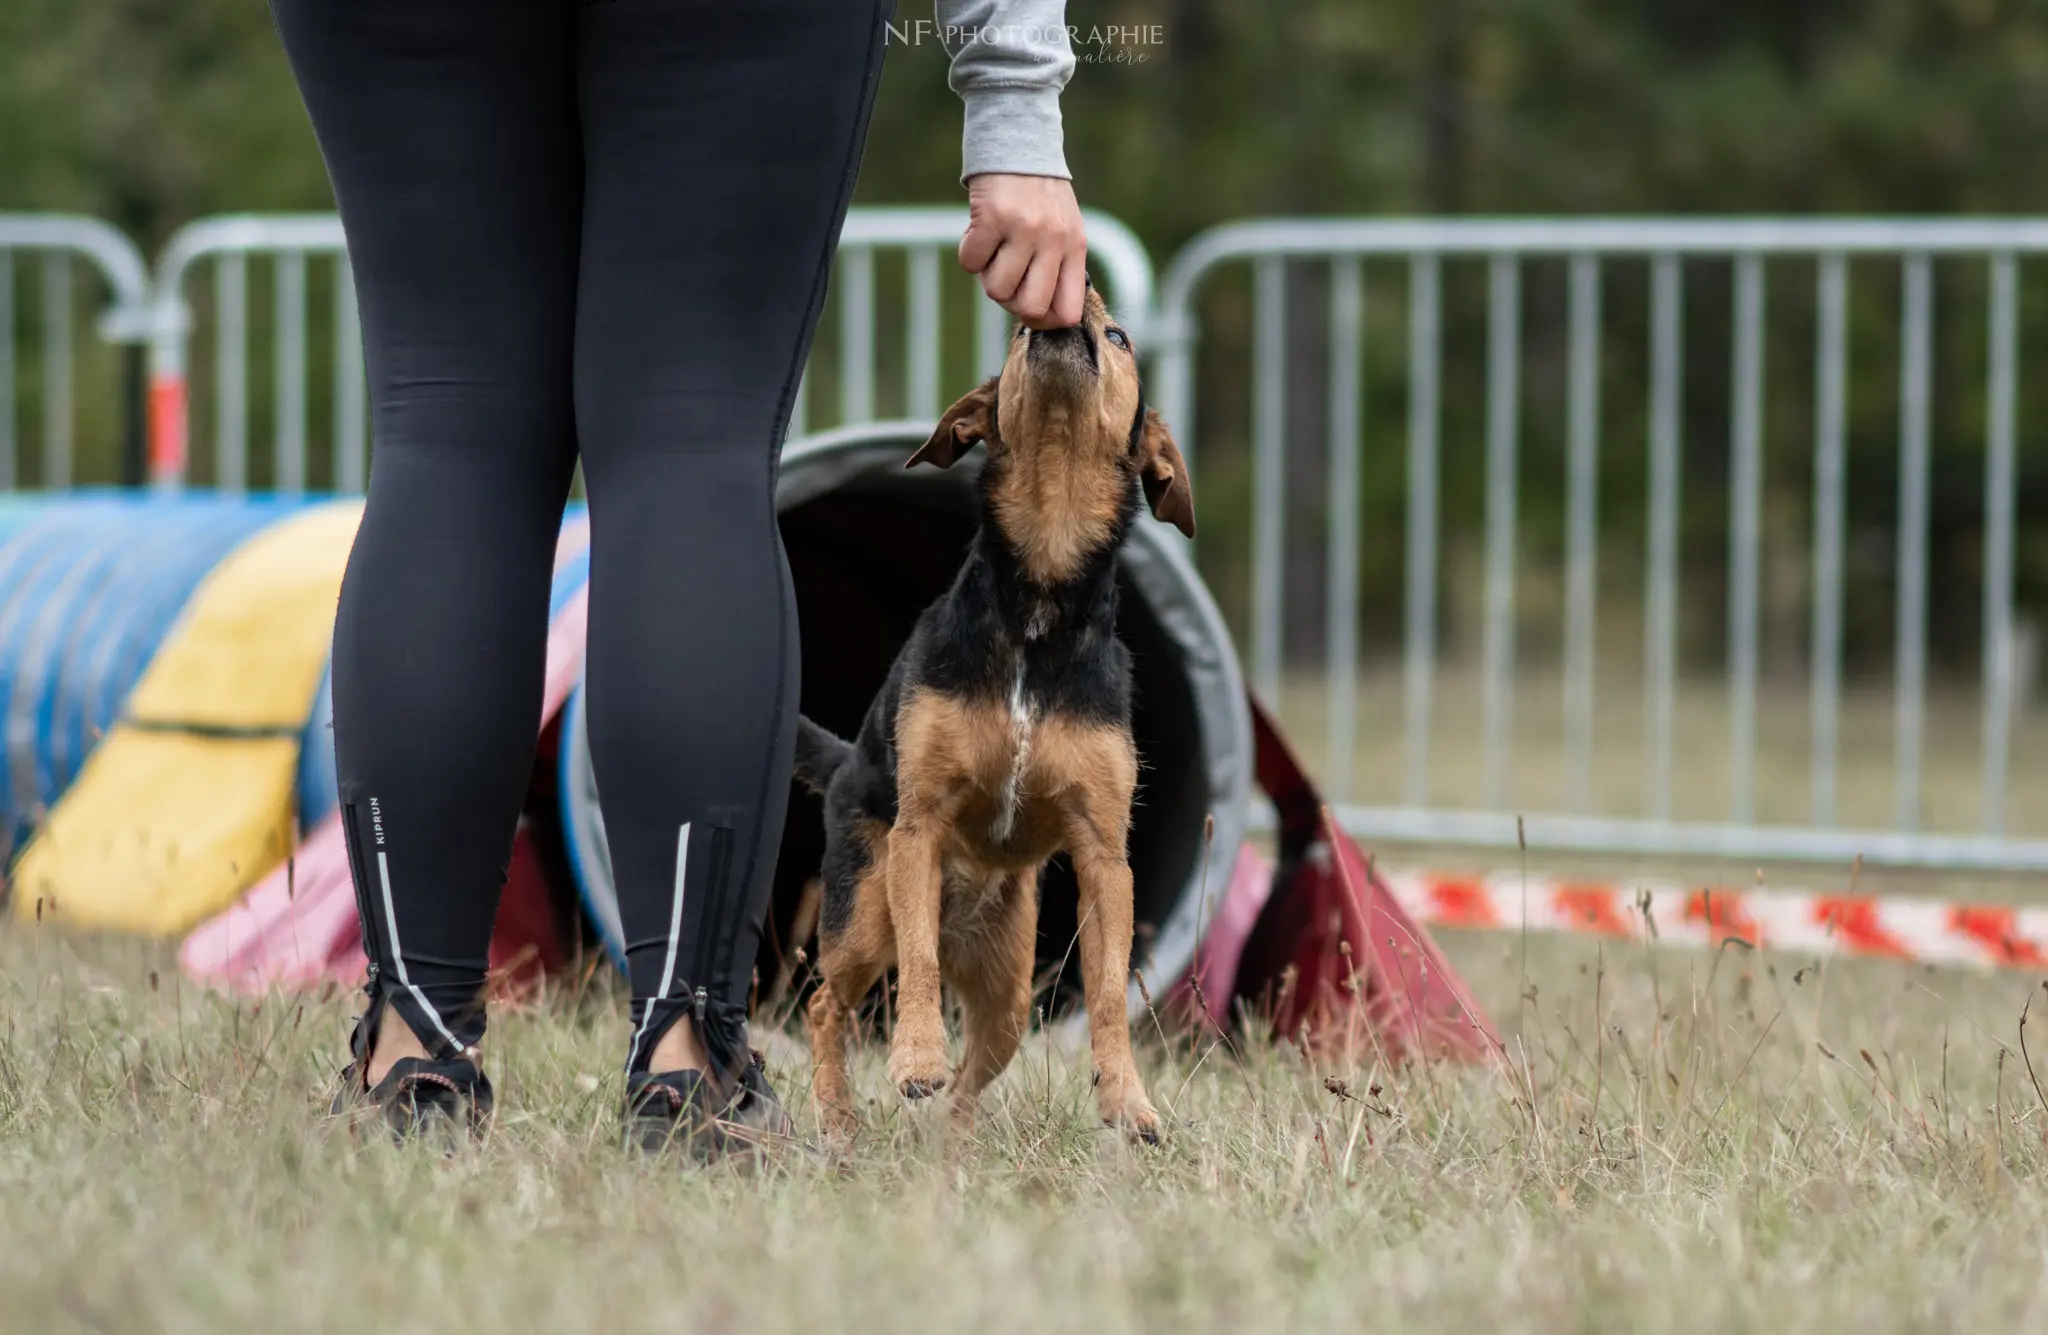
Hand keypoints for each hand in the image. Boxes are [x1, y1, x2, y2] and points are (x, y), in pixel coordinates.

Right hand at [957, 174, 1087, 328]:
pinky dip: (969, 253)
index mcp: (1074, 247)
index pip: (1067, 311)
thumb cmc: (1039, 193)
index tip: (1029, 310)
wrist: (1019, 139)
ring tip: (993, 249)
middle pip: (1029, 308)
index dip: (1045, 321)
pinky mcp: (992, 217)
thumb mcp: (1064, 227)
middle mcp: (1053, 240)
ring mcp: (1023, 229)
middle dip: (1011, 303)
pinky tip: (978, 232)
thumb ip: (1057, 266)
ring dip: (986, 275)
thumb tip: (1039, 314)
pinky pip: (970, 263)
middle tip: (1005, 278)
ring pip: (996, 289)